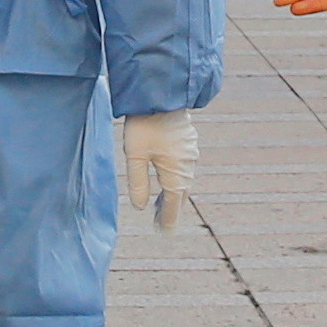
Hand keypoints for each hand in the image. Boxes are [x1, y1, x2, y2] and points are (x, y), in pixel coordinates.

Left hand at [116, 110, 205, 230]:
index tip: (164, 232)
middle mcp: (187, 166)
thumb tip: (140, 207)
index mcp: (176, 173)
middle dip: (170, 209)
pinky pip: (185, 168)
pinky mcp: (188, 142)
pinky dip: (176, 179)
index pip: (172, 204)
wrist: (162, 93)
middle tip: (160, 224)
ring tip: (161, 205)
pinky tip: (168, 177)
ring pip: (184, 181)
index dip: (167, 219)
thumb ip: (138, 182)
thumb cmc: (144, 124)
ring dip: (174, 194)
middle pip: (180, 194)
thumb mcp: (135, 156)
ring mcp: (190, 153)